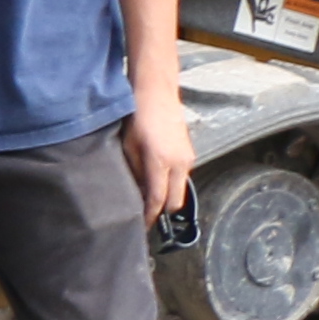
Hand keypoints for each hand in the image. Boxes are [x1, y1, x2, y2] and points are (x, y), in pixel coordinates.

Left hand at [123, 89, 198, 227]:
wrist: (157, 92)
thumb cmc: (137, 116)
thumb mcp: (128, 146)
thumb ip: (133, 172)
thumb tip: (135, 193)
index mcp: (161, 162)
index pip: (157, 200)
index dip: (149, 217)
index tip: (140, 226)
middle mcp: (179, 163)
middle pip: (174, 202)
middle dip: (160, 212)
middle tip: (143, 215)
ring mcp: (188, 158)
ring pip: (179, 190)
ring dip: (166, 197)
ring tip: (146, 197)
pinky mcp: (190, 153)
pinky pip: (181, 177)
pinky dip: (170, 184)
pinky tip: (155, 180)